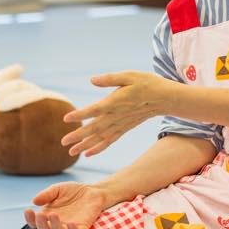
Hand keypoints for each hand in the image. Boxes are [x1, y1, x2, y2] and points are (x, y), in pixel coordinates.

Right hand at [24, 182, 115, 228]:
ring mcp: (69, 227)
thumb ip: (46, 194)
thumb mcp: (57, 189)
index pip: (35, 222)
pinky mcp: (82, 228)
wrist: (92, 191)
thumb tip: (34, 201)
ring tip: (53, 215)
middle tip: (40, 214)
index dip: (30, 219)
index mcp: (47, 216)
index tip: (28, 210)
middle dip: (40, 224)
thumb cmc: (72, 191)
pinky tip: (70, 223)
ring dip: (55, 227)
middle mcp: (57, 224)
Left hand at [61, 71, 175, 156]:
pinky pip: (110, 140)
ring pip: (101, 137)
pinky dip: (99, 147)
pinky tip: (88, 153)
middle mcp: (117, 116)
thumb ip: (110, 79)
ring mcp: (121, 124)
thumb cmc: (146, 83)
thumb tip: (92, 80)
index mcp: (116, 101)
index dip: (81, 114)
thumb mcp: (129, 75)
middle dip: (79, 135)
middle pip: (95, 128)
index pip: (95, 109)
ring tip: (71, 152)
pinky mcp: (125, 128)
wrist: (165, 98)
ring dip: (85, 145)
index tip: (66, 118)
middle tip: (63, 142)